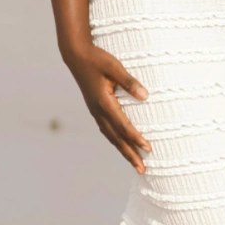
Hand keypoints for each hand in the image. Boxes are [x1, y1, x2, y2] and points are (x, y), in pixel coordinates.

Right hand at [64, 42, 151, 173]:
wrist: (76, 56)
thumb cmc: (96, 59)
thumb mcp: (114, 66)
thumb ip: (129, 81)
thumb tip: (145, 96)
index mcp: (104, 102)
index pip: (123, 126)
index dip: (136, 138)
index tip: (149, 148)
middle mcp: (98, 111)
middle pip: (116, 138)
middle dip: (130, 154)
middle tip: (142, 169)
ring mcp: (95, 111)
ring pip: (110, 136)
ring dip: (123, 150)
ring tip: (135, 163)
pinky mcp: (95, 108)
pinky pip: (106, 130)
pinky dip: (115, 140)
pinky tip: (120, 144)